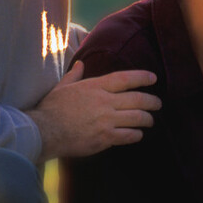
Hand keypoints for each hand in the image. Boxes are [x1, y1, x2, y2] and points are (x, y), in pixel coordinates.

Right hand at [27, 61, 160, 159]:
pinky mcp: (105, 138)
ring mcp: (107, 120)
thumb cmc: (51, 109)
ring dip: (147, 119)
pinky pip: (129, 135)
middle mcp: (105, 102)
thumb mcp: (62, 87)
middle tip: (158, 104)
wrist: (44, 131)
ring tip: (150, 120)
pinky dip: (136, 135)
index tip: (153, 78)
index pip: (125, 78)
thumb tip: (81, 64)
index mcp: (95, 87)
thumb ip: (75, 76)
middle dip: (152, 101)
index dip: (142, 77)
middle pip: (138, 99)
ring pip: (137, 118)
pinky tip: (137, 134)